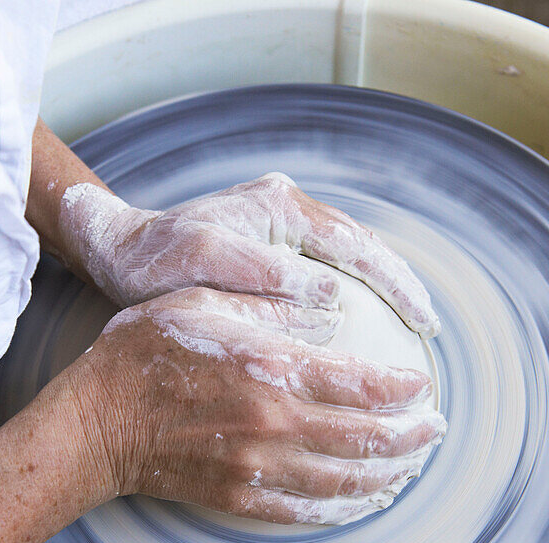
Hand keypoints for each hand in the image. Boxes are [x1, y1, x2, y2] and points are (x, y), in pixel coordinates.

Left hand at [58, 173, 440, 336]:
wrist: (119, 248)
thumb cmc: (155, 258)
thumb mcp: (203, 261)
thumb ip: (265, 274)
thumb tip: (332, 298)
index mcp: (280, 207)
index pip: (356, 246)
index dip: (395, 284)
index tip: (423, 320)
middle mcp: (288, 209)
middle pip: (363, 247)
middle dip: (400, 286)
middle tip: (430, 330)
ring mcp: (281, 226)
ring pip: (349, 259)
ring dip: (382, 290)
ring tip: (410, 330)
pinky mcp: (271, 247)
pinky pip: (326, 270)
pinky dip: (353, 295)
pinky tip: (364, 328)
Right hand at [73, 287, 445, 523]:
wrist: (96, 423)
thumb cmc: (145, 351)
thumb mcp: (205, 301)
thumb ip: (272, 304)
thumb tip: (330, 311)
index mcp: (271, 369)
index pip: (363, 385)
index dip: (404, 389)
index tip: (424, 385)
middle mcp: (274, 424)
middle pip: (367, 440)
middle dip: (412, 438)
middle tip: (436, 431)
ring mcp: (258, 468)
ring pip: (345, 482)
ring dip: (389, 476)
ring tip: (413, 467)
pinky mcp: (241, 497)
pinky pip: (309, 512)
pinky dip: (347, 509)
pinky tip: (367, 501)